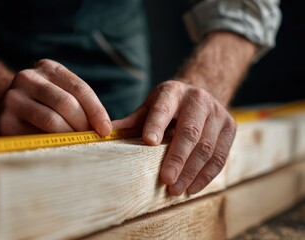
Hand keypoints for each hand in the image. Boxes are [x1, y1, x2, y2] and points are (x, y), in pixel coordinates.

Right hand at [0, 59, 111, 135]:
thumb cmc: (39, 102)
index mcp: (47, 68)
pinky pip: (36, 137)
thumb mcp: (55, 90)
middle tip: (92, 142)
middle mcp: (27, 78)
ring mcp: (13, 99)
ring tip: (78, 146)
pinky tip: (60, 150)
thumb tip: (104, 129)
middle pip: (66, 104)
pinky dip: (52, 145)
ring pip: (52, 121)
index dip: (97, 111)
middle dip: (84, 126)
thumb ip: (75, 101)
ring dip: (70, 137)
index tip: (107, 130)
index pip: (80, 89)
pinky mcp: (4, 122)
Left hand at [113, 80, 235, 195]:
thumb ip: (130, 123)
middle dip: (178, 158)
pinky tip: (193, 188)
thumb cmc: (166, 108)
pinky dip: (206, 175)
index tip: (149, 142)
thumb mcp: (147, 109)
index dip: (156, 124)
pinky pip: (220, 156)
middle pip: (190, 131)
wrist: (198, 98)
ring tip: (176, 190)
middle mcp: (198, 99)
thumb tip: (100, 137)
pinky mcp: (230, 128)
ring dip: (192, 172)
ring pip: (207, 147)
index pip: (163, 108)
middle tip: (166, 180)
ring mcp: (218, 113)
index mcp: (172, 92)